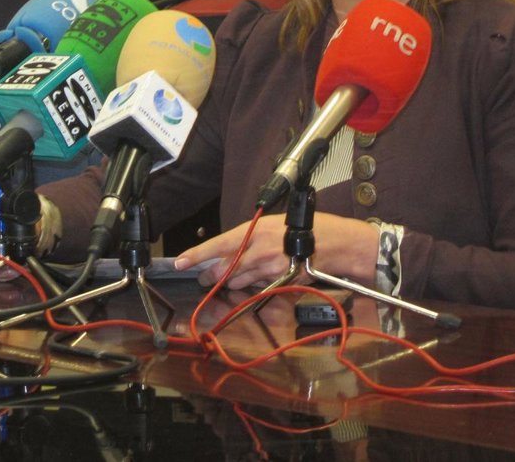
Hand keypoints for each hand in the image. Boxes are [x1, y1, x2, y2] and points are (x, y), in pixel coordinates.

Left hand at [174, 213, 380, 290]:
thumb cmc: (303, 228)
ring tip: (228, 280)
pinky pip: (257, 289)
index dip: (197, 254)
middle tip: (204, 278)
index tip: (180, 262)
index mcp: (255, 230)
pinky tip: (254, 283)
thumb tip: (230, 249)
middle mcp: (260, 249)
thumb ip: (250, 237)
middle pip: (225, 268)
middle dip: (211, 275)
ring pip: (239, 280)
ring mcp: (270, 268)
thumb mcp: (271, 224)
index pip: (219, 243)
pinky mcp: (280, 282)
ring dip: (231, 282)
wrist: (334, 242)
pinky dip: (252, 287)